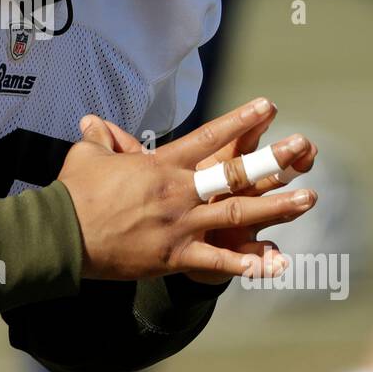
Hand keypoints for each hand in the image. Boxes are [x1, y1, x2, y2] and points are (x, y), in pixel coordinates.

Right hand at [57, 97, 316, 282]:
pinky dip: (245, 264)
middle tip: (303, 147)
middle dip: (272, 159)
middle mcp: (178, 192)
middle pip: (234, 174)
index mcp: (161, 166)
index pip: (208, 138)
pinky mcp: (173, 256)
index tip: (268, 107)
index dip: (239, 121)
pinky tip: (273, 263)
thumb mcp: (87, 155)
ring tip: (308, 199)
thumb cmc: (74, 192)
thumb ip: (101, 138)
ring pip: (237, 214)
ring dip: (276, 208)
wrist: (64, 234)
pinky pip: (215, 261)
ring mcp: (180, 225)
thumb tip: (93, 122)